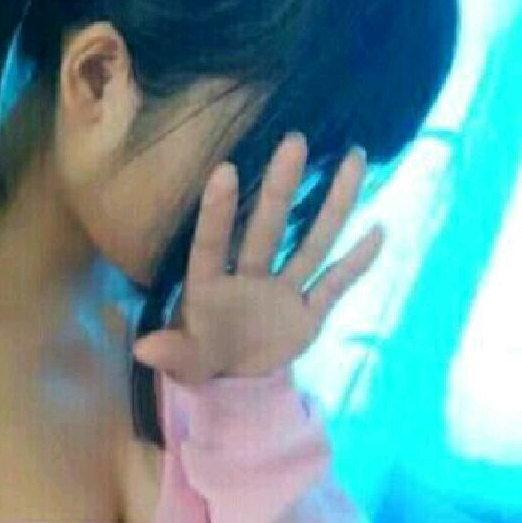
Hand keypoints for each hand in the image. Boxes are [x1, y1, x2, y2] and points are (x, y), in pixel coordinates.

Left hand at [132, 132, 384, 383]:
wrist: (234, 381)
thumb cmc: (200, 357)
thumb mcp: (184, 362)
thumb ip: (171, 353)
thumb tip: (143, 349)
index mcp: (209, 287)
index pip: (212, 244)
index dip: (217, 211)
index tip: (225, 169)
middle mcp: (248, 277)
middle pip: (267, 228)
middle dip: (279, 188)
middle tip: (294, 141)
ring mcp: (282, 291)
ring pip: (311, 243)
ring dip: (332, 205)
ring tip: (353, 158)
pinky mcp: (308, 313)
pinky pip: (334, 284)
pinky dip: (356, 263)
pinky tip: (378, 230)